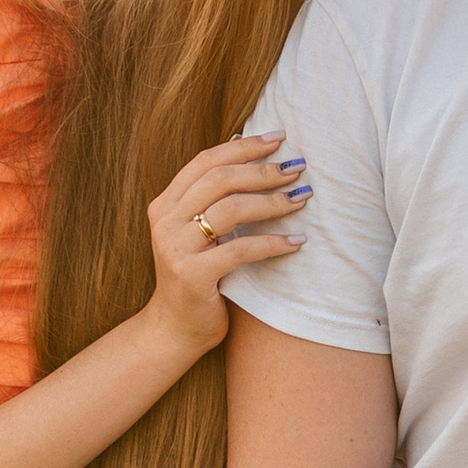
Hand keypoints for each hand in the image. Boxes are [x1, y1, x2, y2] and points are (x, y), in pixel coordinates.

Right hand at [144, 134, 309, 354]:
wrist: (174, 330)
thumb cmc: (197, 277)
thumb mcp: (198, 233)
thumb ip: (213, 201)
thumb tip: (251, 154)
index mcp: (166, 204)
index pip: (206, 161)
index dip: (244, 147)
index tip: (279, 138)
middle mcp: (165, 221)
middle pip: (219, 179)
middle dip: (263, 170)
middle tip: (297, 168)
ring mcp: (176, 248)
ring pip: (230, 209)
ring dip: (272, 202)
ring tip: (302, 198)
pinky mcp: (193, 276)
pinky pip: (240, 249)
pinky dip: (273, 243)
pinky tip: (297, 242)